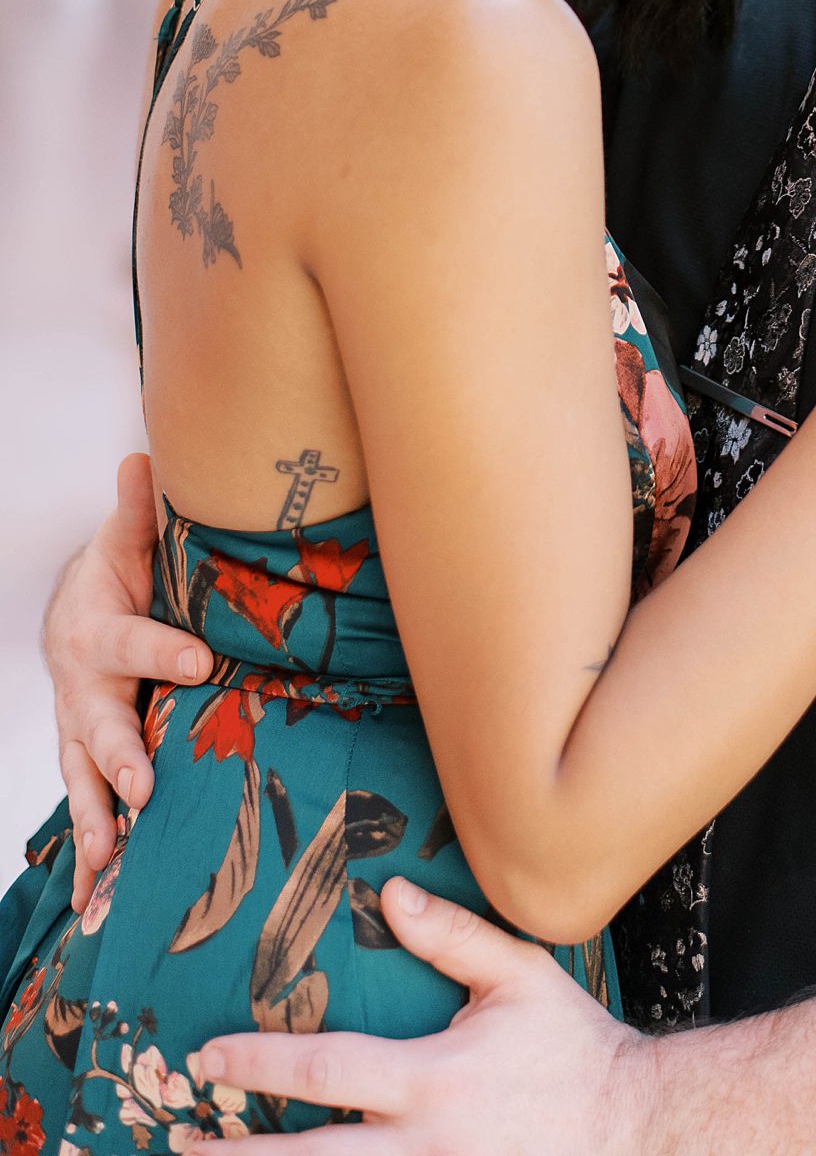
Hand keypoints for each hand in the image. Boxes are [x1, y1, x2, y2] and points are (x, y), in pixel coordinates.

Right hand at [45, 452, 212, 910]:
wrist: (76, 614)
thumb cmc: (115, 575)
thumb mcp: (127, 541)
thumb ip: (139, 510)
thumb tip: (143, 456)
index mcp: (98, 631)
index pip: (133, 640)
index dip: (164, 649)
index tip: (201, 662)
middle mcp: (83, 690)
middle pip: (100, 726)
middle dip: (121, 756)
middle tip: (144, 784)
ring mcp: (82, 732)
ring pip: (84, 778)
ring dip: (99, 820)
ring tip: (113, 860)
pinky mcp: (89, 761)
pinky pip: (90, 808)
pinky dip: (94, 854)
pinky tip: (102, 896)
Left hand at [187, 880, 651, 1153]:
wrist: (633, 1132)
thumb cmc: (573, 1048)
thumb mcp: (521, 976)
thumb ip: (454, 935)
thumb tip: (391, 891)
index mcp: (434, 1081)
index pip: (326, 1070)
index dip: (258, 1065)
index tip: (207, 1056)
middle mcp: (424, 1147)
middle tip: (179, 1145)